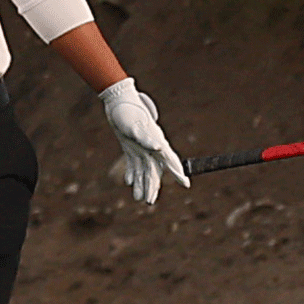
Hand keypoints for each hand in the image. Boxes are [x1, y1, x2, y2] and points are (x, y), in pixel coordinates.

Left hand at [99, 77, 188, 204]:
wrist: (117, 101)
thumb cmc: (128, 112)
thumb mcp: (134, 125)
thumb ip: (147, 138)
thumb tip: (159, 147)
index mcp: (156, 142)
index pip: (170, 161)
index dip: (178, 173)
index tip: (186, 184)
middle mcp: (150, 147)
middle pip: (154, 170)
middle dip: (152, 186)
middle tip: (149, 202)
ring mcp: (140, 147)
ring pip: (143, 169)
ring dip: (140, 183)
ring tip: (138, 199)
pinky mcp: (130, 146)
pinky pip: (132, 163)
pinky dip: (131, 172)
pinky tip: (128, 181)